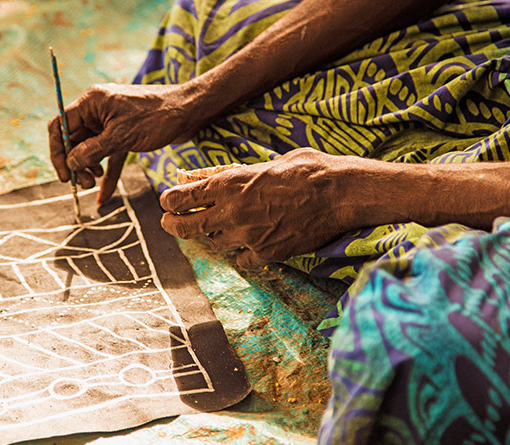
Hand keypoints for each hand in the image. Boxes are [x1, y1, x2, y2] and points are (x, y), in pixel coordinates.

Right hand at [48, 83, 201, 203]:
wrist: (189, 111)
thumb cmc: (157, 117)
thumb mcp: (121, 137)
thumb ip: (93, 151)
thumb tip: (71, 163)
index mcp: (92, 102)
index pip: (61, 126)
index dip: (58, 151)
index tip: (65, 175)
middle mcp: (98, 110)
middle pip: (74, 139)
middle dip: (76, 163)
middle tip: (83, 184)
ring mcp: (111, 121)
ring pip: (90, 148)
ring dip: (89, 168)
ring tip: (92, 184)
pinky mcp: (125, 133)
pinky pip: (109, 155)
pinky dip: (107, 172)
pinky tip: (104, 195)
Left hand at [159, 149, 370, 268]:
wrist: (341, 194)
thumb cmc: (306, 170)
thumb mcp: (262, 163)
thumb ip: (224, 173)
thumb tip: (192, 176)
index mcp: (229, 184)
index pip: (181, 198)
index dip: (169, 202)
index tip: (167, 202)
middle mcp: (232, 212)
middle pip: (186, 227)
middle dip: (172, 224)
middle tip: (168, 222)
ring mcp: (248, 237)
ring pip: (214, 243)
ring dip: (212, 234)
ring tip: (217, 225)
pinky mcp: (266, 254)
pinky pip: (241, 260)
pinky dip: (240, 253)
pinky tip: (247, 242)